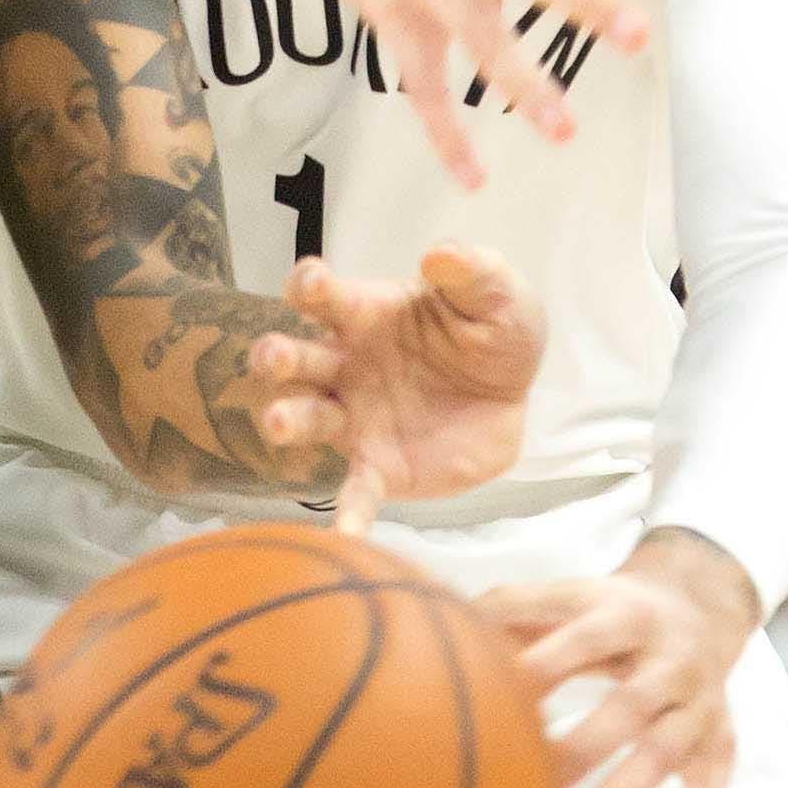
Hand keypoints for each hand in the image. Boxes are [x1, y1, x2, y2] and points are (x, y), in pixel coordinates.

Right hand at [247, 242, 543, 531]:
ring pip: (305, 416)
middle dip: (276, 354)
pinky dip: (348, 512)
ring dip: (285, 417)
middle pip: (295, 357)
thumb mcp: (495, 293)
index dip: (308, 285)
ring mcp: (354, 417)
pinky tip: (345, 533)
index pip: (320, 295)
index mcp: (364, 314)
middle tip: (274, 357)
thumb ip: (471, 271)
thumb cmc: (490, 332)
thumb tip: (440, 254)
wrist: (513, 397)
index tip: (312, 284)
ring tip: (278, 424)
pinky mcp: (379, 465)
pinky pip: (355, 488)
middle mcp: (344, 365)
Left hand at [478, 528, 759, 787]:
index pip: (584, 639)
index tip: (493, 700)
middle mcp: (672, 661)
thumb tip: (441, 627)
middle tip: (524, 782)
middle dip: (578, 748)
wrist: (701, 606)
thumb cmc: (608, 610)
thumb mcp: (570, 594)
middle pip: (630, 705)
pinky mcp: (722, 751)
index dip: (541, 667)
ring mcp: (701, 709)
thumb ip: (511, 609)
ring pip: (666, 758)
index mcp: (627, 613)